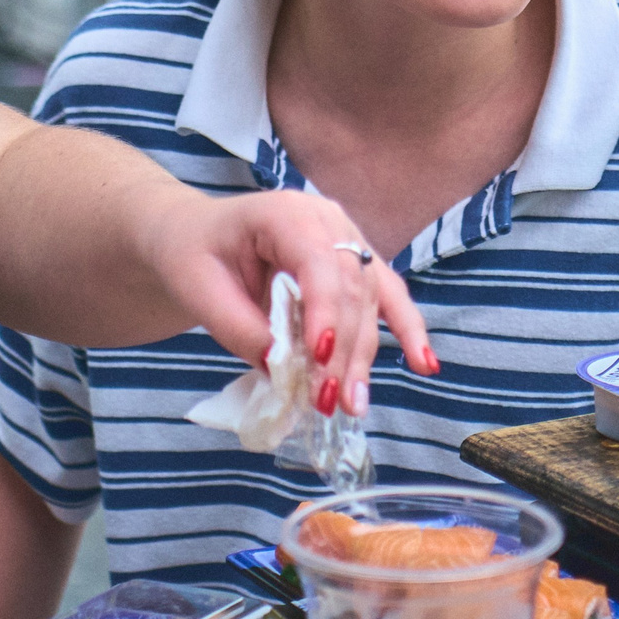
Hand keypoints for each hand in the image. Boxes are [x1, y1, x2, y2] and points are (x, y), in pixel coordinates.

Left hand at [149, 190, 437, 414]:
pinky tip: (425, 363)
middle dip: (344, 347)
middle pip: (351, 287)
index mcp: (286, 214)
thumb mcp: (199, 290)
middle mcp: (327, 222)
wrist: (196, 238)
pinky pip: (387, 297)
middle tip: (328, 400)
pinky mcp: (354, 268)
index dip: (324, 311)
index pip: (319, 262)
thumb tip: (283, 367)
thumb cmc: (193, 256)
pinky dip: (407, 330)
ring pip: (370, 300)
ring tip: (354, 403)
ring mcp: (347, 241)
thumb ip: (239, 327)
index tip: (319, 358)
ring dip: (364, 354)